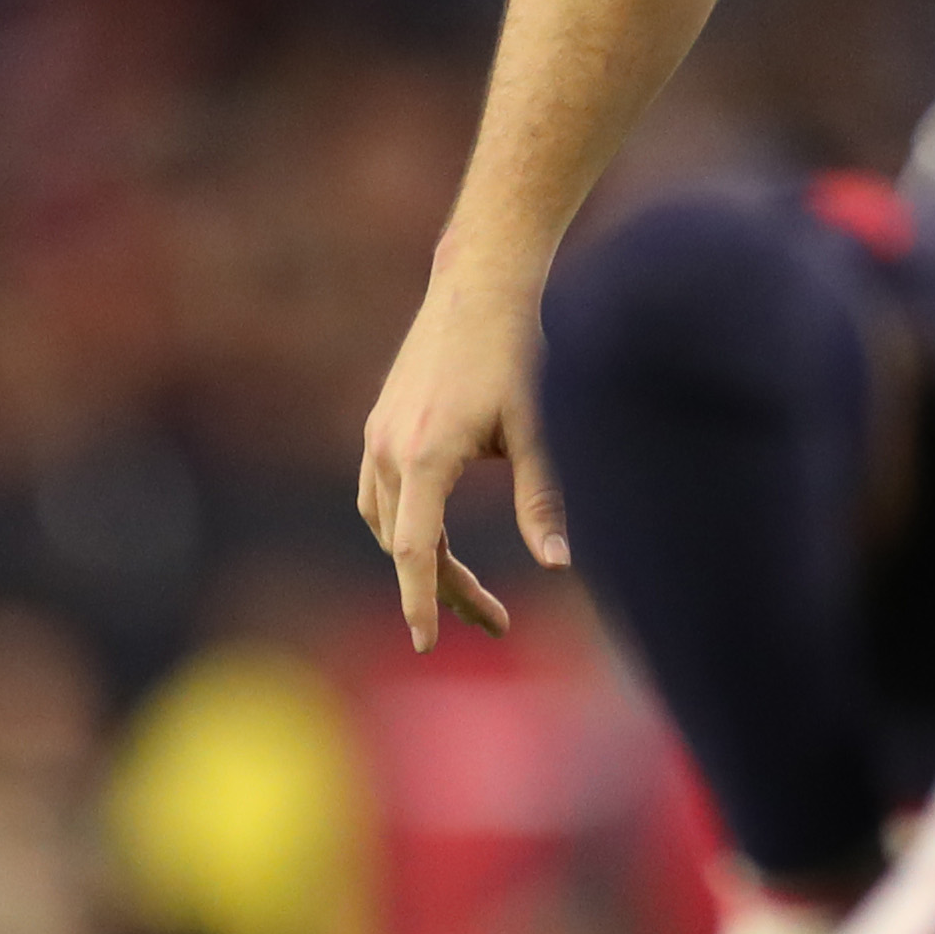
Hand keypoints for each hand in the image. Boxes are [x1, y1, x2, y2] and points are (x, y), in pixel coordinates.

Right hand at [357, 254, 567, 648]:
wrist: (481, 287)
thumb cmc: (518, 353)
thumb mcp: (538, 429)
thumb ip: (542, 500)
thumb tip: (558, 564)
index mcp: (426, 455)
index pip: (417, 551)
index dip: (422, 602)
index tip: (427, 646)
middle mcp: (389, 449)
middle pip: (407, 546)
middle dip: (445, 591)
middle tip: (498, 623)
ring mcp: (377, 436)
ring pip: (387, 525)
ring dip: (424, 563)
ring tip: (470, 593)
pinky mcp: (380, 425)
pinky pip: (376, 497)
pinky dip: (402, 529)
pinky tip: (434, 545)